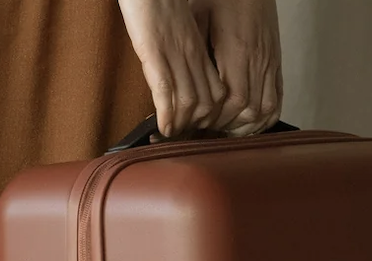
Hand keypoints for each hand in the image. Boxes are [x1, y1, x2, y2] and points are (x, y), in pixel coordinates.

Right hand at [117, 0, 282, 138]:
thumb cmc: (157, 3)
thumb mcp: (177, 32)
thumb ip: (181, 55)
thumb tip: (178, 76)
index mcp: (197, 49)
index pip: (214, 93)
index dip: (208, 117)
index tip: (196, 128)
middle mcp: (191, 55)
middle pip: (206, 104)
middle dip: (196, 126)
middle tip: (182, 137)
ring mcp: (175, 56)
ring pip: (190, 103)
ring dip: (181, 125)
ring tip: (170, 135)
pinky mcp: (156, 54)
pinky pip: (167, 92)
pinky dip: (166, 115)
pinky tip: (161, 127)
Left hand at [191, 0, 282, 136]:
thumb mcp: (200, 18)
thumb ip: (195, 52)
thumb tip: (181, 82)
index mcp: (238, 50)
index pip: (235, 100)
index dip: (220, 118)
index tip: (204, 123)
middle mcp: (258, 60)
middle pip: (250, 110)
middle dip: (229, 126)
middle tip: (211, 131)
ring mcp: (270, 64)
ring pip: (265, 109)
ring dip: (248, 127)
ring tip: (229, 131)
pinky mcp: (276, 64)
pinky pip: (277, 99)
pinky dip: (265, 117)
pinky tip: (251, 123)